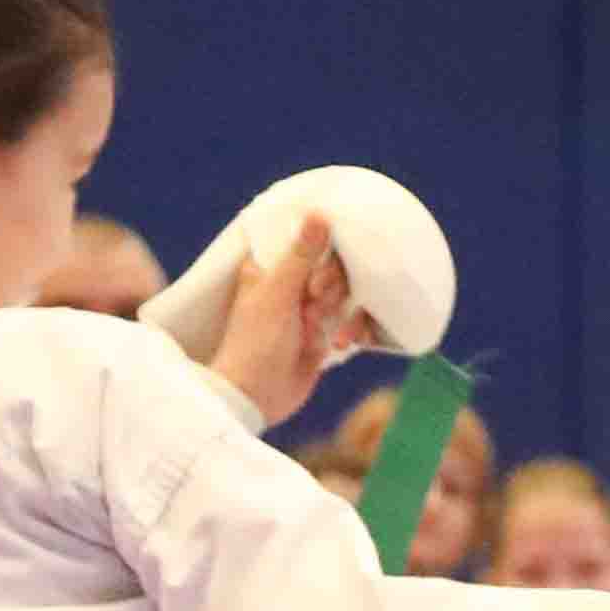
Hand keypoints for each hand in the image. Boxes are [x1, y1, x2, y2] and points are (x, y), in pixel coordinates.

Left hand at [209, 210, 368, 430]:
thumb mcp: (279, 293)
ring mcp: (309, 310)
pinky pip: (352, 321)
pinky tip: (344, 343)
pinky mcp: (324, 335)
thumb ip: (301, 255)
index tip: (315, 276)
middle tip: (315, 303)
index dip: (320, 253)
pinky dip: (353, 330)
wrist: (257, 396)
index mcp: (271, 268)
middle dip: (331, 288)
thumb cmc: (256, 341)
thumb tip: (320, 214)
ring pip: (346, 294)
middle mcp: (291, 285)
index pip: (307, 241)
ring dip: (340, 312)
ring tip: (317, 332)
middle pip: (333, 266)